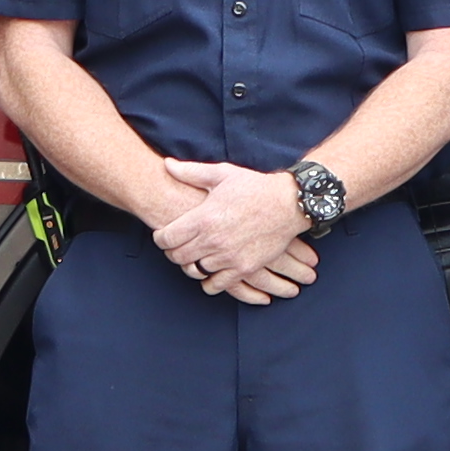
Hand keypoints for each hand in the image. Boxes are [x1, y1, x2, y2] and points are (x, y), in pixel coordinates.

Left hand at [152, 161, 317, 302]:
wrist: (289, 203)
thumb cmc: (255, 187)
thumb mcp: (222, 174)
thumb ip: (191, 172)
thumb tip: (167, 164)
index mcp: (203, 217)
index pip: (166, 238)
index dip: (160, 238)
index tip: (164, 236)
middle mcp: (212, 240)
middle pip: (177, 257)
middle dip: (172, 252)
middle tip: (177, 247)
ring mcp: (228, 257)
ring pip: (195, 272)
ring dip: (191, 265)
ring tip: (195, 257)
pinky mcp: (244, 268)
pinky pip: (217, 285)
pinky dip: (209, 282)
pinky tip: (210, 273)